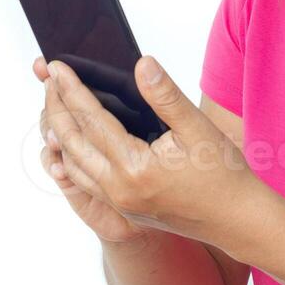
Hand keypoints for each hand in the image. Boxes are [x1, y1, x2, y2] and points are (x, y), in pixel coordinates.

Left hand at [40, 53, 260, 247]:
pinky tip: (73, 141)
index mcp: (134, 168)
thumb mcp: (198, 128)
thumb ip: (165, 96)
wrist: (237, 221)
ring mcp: (119, 203)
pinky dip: (73, 156)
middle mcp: (119, 190)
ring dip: (61, 133)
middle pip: (72, 142)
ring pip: (73, 164)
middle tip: (47, 80)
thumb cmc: (223, 176)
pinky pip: (85, 180)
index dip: (72, 90)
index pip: (92, 120)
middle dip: (56, 108)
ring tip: (56, 105)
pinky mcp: (123, 209)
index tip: (56, 67)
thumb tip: (142, 64)